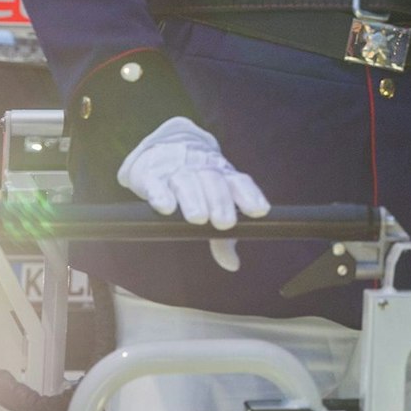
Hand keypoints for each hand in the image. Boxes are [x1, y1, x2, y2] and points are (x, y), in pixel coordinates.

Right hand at [117, 116, 270, 269]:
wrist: (165, 146)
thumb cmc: (197, 183)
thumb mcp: (213, 206)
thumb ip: (222, 237)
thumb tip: (233, 264)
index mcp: (223, 175)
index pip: (239, 182)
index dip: (250, 196)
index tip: (260, 211)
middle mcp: (202, 170)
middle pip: (214, 182)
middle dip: (221, 202)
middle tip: (225, 222)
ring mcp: (177, 170)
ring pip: (187, 182)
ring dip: (194, 199)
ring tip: (199, 218)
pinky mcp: (151, 175)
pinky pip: (156, 183)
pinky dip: (161, 195)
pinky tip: (166, 207)